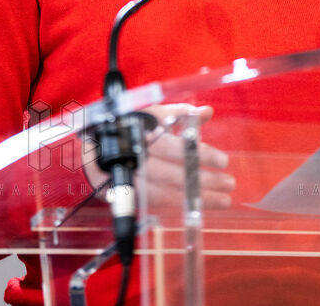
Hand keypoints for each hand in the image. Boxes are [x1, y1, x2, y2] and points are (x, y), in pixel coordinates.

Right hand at [82, 103, 234, 209]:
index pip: (176, 147)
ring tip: (222, 201)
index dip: (200, 155)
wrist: (90, 144)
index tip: (224, 161)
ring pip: (165, 193)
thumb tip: (208, 112)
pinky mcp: (122, 195)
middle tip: (229, 185)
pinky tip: (196, 207)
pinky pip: (153, 203)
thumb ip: (180, 113)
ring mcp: (129, 179)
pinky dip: (177, 205)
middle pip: (173, 174)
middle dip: (203, 182)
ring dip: (194, 199)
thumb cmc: (128, 125)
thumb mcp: (151, 113)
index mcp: (144, 133)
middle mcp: (136, 158)